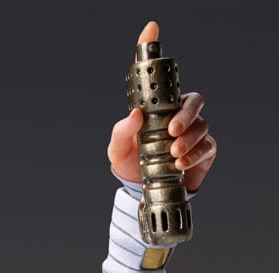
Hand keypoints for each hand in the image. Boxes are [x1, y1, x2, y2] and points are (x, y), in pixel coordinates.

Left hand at [107, 21, 216, 191]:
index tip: (150, 28)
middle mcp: (178, 114)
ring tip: (173, 154)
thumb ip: (121, 132)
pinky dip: (195, 153)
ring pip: (202, 124)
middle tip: (172, 130)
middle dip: (185, 114)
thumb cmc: (130, 163)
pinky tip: (181, 162)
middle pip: (193, 100)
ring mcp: (193, 131)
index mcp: (158, 108)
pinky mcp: (203, 150)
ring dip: (188, 139)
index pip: (159, 77)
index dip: (153, 49)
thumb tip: (134, 114)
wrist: (142, 190)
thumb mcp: (117, 149)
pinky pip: (207, 145)